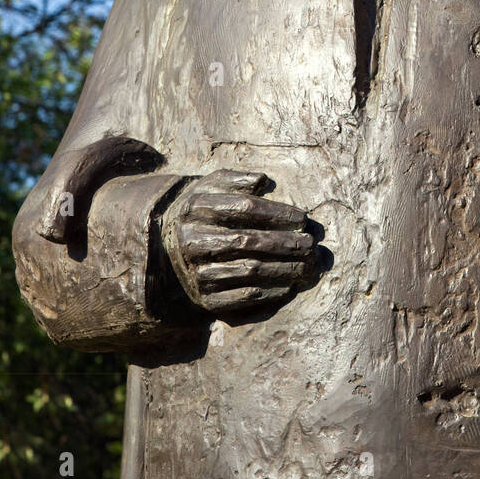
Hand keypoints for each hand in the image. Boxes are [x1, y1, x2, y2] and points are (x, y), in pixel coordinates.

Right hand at [161, 167, 319, 315]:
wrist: (169, 246)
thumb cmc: (204, 210)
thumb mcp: (212, 186)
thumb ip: (237, 179)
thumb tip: (262, 180)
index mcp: (196, 209)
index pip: (244, 208)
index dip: (277, 213)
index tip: (303, 218)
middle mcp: (192, 241)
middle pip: (248, 241)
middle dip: (285, 243)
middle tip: (311, 244)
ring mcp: (197, 272)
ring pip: (249, 270)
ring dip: (283, 268)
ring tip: (308, 265)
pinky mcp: (205, 299)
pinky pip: (243, 297)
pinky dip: (271, 292)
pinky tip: (290, 285)